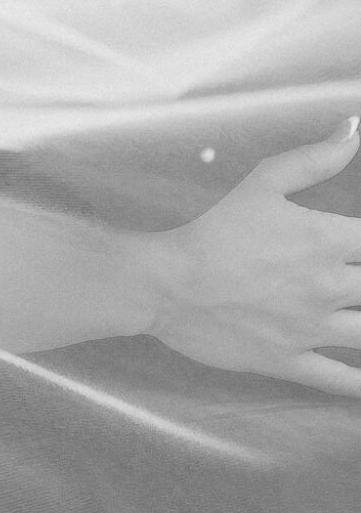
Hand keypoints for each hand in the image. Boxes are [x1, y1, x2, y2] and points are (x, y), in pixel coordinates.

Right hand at [144, 117, 360, 391]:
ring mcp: (312, 329)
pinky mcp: (291, 361)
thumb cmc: (216, 228)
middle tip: (360, 278)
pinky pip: (340, 381)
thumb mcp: (264, 182)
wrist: (170, 283)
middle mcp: (329, 287)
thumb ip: (316, 157)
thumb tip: (353, 127)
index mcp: (328, 241)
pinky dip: (360, 385)